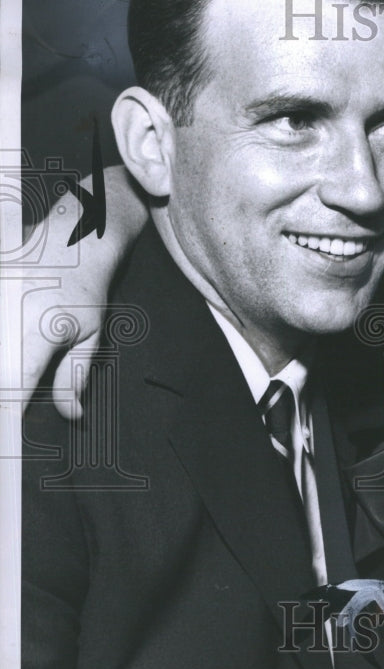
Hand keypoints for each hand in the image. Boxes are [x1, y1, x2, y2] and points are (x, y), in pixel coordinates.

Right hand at [21, 166, 147, 417]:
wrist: (73, 239)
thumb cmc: (85, 291)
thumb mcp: (89, 335)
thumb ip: (74, 376)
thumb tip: (72, 416)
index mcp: (36, 334)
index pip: (14, 386)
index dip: (9, 412)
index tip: (11, 429)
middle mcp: (7, 317)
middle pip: (0, 370)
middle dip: (5, 390)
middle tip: (14, 406)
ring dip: (3, 365)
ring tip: (14, 374)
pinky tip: (7, 346)